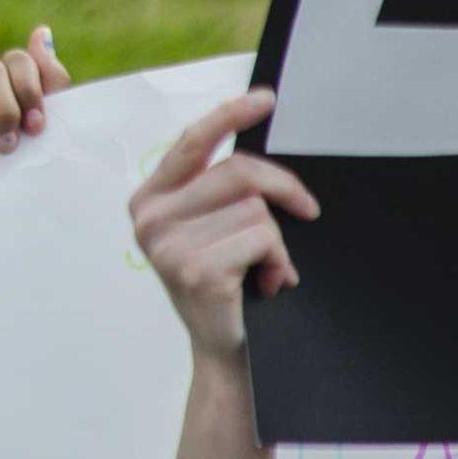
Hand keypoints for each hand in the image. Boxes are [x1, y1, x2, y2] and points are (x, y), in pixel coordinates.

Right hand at [132, 89, 318, 359]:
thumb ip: (216, 193)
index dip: (231, 115)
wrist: (228, 359)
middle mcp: (148, 216)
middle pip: (237, 172)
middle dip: (283, 190)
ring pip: (255, 209)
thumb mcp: (209, 231)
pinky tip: (267, 285)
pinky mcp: (195, 269)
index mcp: (149, 199)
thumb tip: (262, 160)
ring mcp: (168, 244)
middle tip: (308, 210)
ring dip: (276, 241)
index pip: (194, 142)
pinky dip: (278, 261)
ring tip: (265, 270)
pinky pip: (262, 238)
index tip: (266, 99)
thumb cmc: (227, 289)